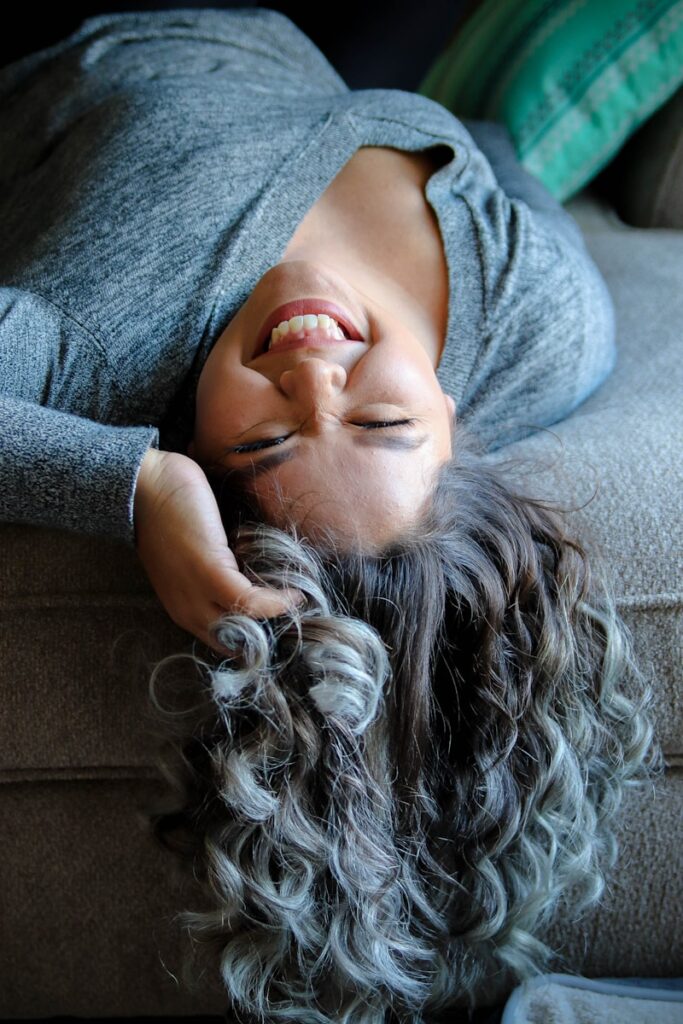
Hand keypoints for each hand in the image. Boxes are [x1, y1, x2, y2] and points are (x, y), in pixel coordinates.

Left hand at [133, 447, 301, 652]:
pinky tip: (293, 592)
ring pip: (245, 626)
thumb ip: (219, 574)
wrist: (145, 486)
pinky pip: (252, 602)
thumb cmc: (171, 513)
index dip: (253, 636)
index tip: (282, 624)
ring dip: (277, 618)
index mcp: (183, 608)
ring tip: (298, 602)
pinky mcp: (210, 573)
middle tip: (298, 620)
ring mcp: (197, 595)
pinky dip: (277, 600)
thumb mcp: (195, 557)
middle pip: (234, 643)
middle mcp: (187, 610)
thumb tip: (256, 578)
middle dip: (267, 636)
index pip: (223, 640)